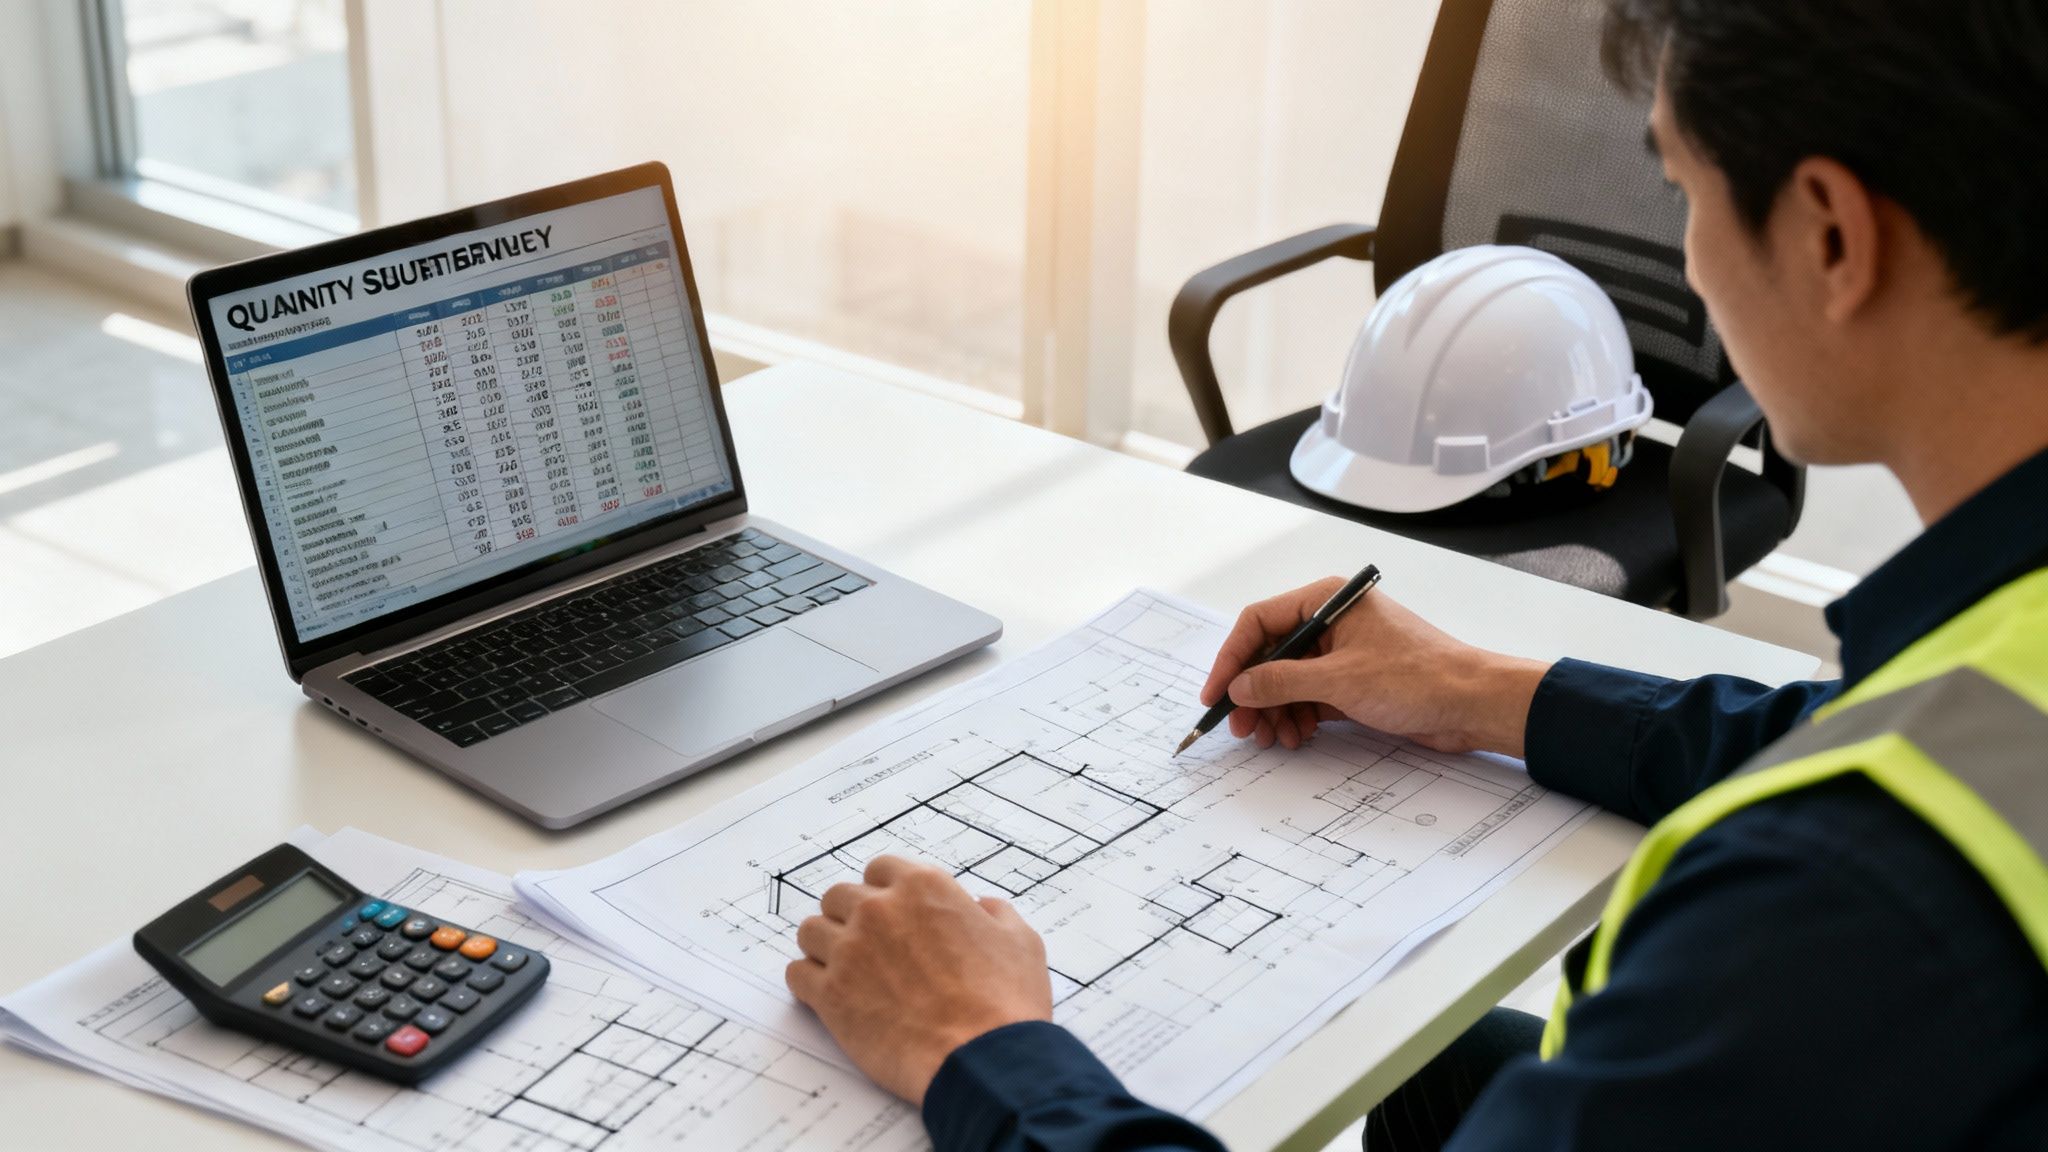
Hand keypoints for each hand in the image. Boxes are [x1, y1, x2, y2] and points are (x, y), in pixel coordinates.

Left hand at [785, 855, 1052, 1104]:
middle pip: (838, 896)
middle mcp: (879, 910)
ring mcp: (850, 951)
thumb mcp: (1020, 941)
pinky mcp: (830, 995)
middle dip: (849, 916)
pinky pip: (797, 974)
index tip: (889, 911)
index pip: (880, 868)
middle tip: (867, 945)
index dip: (884, 891)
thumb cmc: (1005, 1003)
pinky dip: (809, 982)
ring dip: (824, 946)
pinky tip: (829, 995)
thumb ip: (996, 914)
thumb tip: (983, 907)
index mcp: (923, 888)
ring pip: (810, 931)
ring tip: (845, 969)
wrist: (982, 1059)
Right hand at [1200, 578, 1550, 755]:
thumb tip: (1240, 686)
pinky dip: (1299, 715)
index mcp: (1327, 600)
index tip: (1216, 694)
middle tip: (1242, 727)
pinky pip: (1312, 695)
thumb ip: (1281, 681)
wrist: (1473, 703)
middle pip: (1272, 654)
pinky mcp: (1356, 680)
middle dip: (1254, 693)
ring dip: (1276, 710)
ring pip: (1290, 679)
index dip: (1232, 659)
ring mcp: (1344, 651)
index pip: (1260, 622)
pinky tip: (1295, 736)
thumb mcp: (1339, 680)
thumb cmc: (1418, 677)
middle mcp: (1333, 621)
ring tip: (1272, 739)